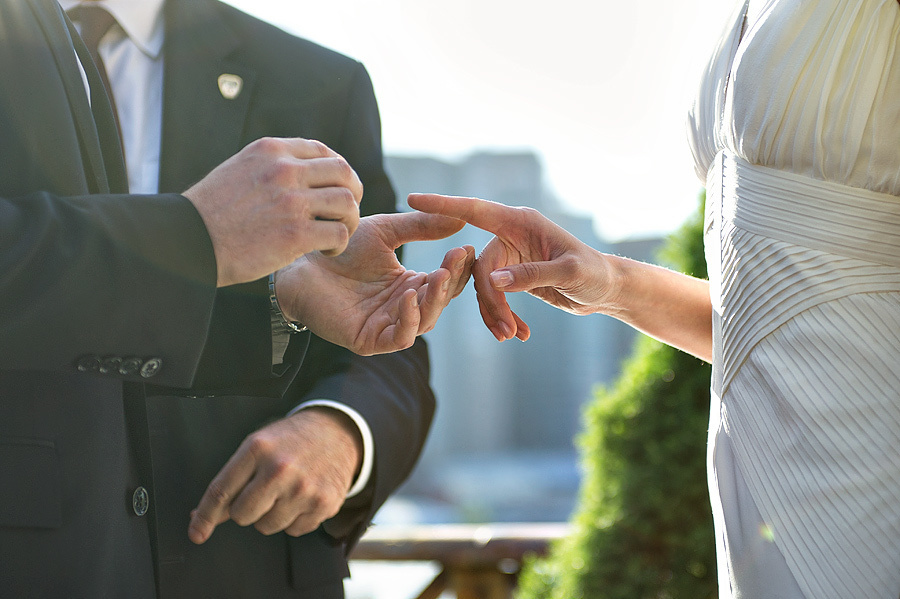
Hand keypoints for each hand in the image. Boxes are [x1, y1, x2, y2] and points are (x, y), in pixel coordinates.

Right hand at [183, 137, 362, 287]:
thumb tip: (302, 171)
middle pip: (343, 173)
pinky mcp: (295, 234)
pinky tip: (325, 250)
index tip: (334, 190)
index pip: (323, 151)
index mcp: (271, 151)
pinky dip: (339, 244)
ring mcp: (291, 201)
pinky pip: (339, 234)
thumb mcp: (238, 170)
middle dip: (352, 194)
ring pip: (347, 203)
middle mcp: (284, 170)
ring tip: (335, 234)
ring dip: (349, 220)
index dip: (337, 172)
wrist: (187, 241)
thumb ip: (270, 166)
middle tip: (344, 213)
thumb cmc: (210, 214)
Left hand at [188, 407, 361, 543]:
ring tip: (286, 490)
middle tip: (261, 491)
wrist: (337, 432)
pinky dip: (294, 518)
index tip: (196, 533)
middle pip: (242, 515)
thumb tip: (202, 516)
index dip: (205, 516)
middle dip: (246, 509)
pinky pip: (293, 530)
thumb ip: (232, 480)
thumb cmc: (291, 440)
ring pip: (266, 526)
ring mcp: (304, 488)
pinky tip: (302, 496)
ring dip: (271, 514)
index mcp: (258, 449)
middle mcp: (280, 469)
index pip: (221, 490)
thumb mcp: (258, 447)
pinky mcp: (323, 504)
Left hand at [276, 211, 474, 354]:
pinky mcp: (370, 341)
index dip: (457, 266)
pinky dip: (410, 319)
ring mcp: (388, 326)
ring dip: (435, 299)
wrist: (301, 264)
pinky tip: (409, 295)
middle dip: (451, 280)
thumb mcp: (386, 232)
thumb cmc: (341, 249)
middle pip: (440, 301)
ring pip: (425, 320)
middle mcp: (404, 308)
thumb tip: (460, 218)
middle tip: (456, 258)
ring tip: (438, 274)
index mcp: (411, 285)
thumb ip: (420, 226)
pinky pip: (400, 337)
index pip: (444, 280)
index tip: (466, 246)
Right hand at [407, 193, 613, 341]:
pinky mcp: (513, 277)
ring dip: (495, 314)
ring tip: (512, 337)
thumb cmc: (594, 273)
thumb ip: (532, 274)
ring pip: (485, 287)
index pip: (475, 210)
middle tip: (505, 332)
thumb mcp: (568, 273)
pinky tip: (519, 333)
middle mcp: (511, 235)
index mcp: (521, 222)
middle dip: (489, 301)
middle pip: (480, 268)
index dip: (444, 206)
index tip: (414, 200)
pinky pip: (495, 298)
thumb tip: (494, 281)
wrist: (606, 290)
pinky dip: (503, 316)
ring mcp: (510, 256)